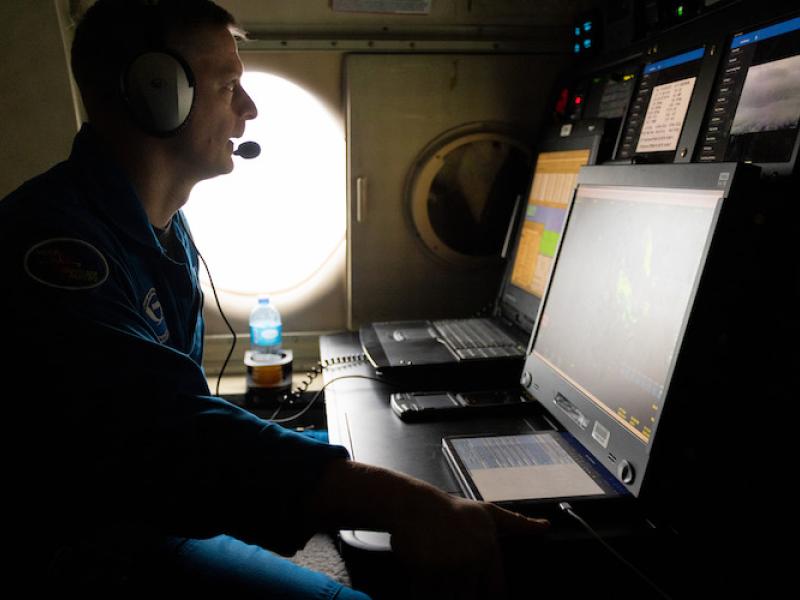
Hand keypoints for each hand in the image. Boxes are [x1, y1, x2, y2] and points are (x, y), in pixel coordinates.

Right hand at [389, 489, 548, 599]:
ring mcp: (450, 566)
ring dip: (441, 593)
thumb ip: (517, 523)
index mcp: (489, 551)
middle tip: (451, 574)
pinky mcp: (426, 570)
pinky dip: (423, 593)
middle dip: (460, 593)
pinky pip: (426, 597)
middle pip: (471, 599)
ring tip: (438, 576)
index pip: (496, 593)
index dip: (485, 596)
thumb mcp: (488, 513)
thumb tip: (546, 526)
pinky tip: (422, 581)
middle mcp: (473, 560)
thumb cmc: (452, 510)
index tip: (472, 588)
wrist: (414, 504)